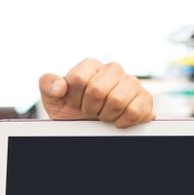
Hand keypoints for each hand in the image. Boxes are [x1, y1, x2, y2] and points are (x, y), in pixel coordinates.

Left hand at [39, 59, 154, 128]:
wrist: (92, 128)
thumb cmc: (74, 112)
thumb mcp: (54, 101)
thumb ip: (48, 86)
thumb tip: (60, 86)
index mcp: (91, 66)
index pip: (78, 79)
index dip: (75, 98)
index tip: (76, 103)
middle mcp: (113, 69)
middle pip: (97, 90)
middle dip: (90, 108)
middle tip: (91, 111)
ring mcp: (131, 82)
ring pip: (117, 100)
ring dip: (107, 115)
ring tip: (104, 114)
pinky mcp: (145, 98)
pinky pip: (134, 111)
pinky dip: (123, 121)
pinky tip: (118, 119)